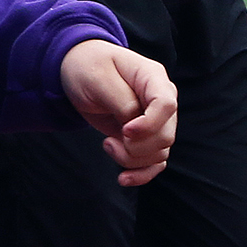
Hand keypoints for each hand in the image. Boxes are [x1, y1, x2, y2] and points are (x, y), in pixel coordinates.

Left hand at [59, 38, 177, 184]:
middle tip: (109, 141)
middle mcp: (162, 100)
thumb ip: (122, 101)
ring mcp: (156, 120)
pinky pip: (156, 162)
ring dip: (132, 159)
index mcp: (153, 78)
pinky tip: (123, 179)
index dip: (149, 124)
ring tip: (107, 145)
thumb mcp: (99, 78)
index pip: (166, 105)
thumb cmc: (88, 68)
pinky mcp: (145, 136)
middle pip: (165, 135)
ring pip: (160, 153)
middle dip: (136, 147)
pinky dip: (142, 174)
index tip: (125, 131)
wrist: (80, 70)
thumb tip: (135, 128)